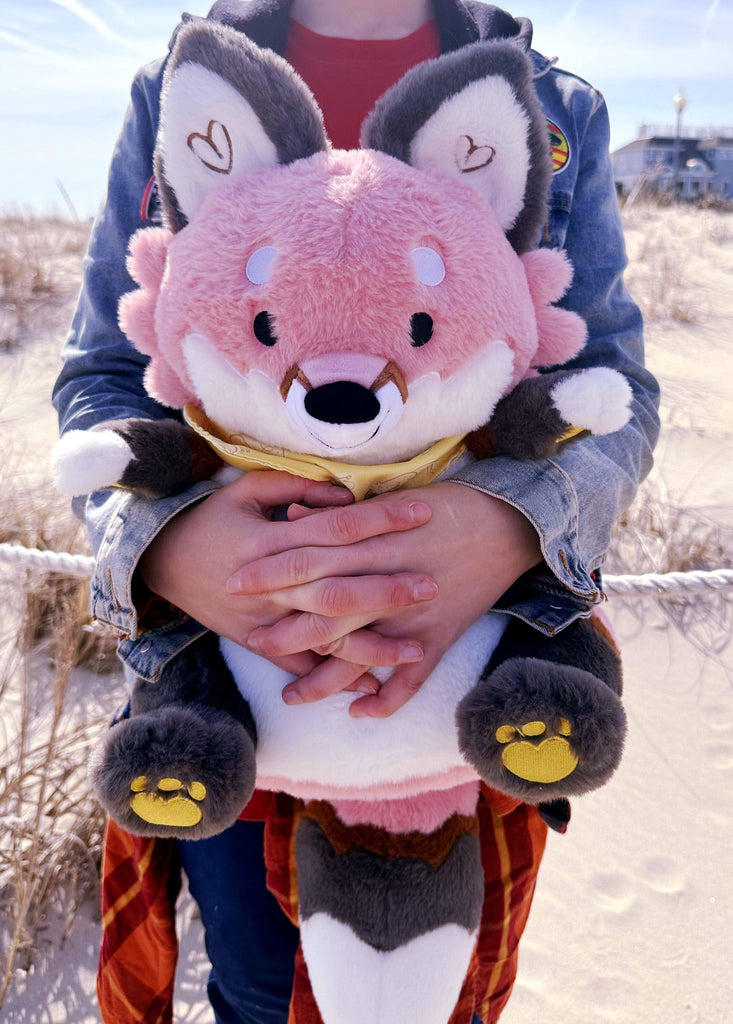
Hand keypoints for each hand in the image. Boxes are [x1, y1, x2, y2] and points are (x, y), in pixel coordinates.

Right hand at [138, 471, 435, 683]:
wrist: (160, 561)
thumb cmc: (211, 519)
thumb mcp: (245, 489)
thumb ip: (296, 487)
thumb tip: (346, 496)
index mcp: (270, 541)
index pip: (336, 528)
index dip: (381, 520)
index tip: (423, 514)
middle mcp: (269, 585)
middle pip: (337, 589)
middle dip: (387, 590)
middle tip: (431, 585)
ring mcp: (263, 620)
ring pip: (323, 638)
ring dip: (371, 646)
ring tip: (417, 647)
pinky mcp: (257, 643)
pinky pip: (299, 667)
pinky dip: (334, 679)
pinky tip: (374, 687)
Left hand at [232, 482, 541, 713]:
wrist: (508, 523)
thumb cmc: (446, 504)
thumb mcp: (389, 498)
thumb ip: (339, 513)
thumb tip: (293, 515)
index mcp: (370, 543)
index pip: (306, 559)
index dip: (268, 573)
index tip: (234, 583)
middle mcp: (386, 583)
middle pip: (322, 611)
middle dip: (283, 630)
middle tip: (250, 641)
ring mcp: (412, 617)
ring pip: (359, 656)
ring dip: (322, 680)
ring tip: (290, 697)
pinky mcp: (438, 638)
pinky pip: (410, 681)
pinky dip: (385, 700)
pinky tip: (358, 712)